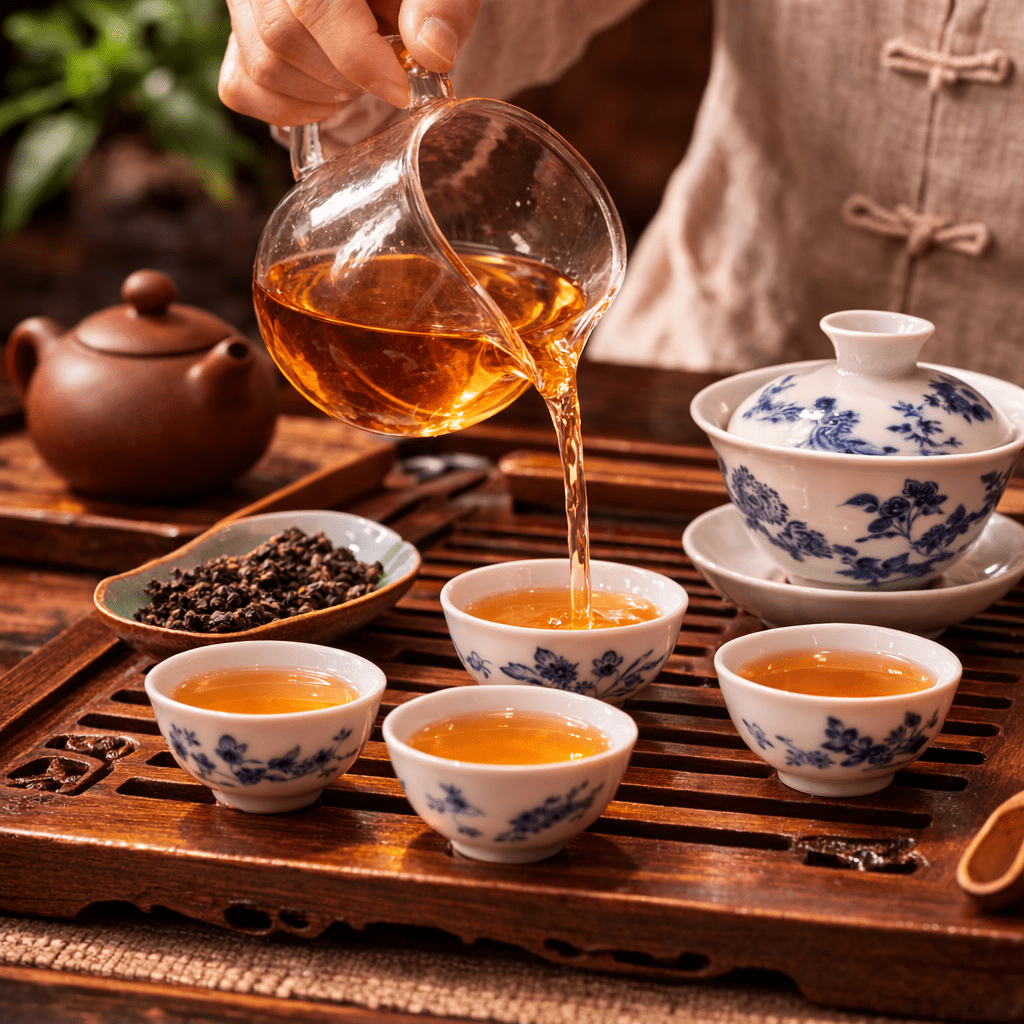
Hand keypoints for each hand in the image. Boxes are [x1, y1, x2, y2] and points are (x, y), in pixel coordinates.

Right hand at [218, 0, 481, 126]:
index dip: (360, 59)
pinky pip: (239, 87)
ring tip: (357, 78)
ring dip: (320, 94)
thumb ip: (441, 5)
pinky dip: (286, 109)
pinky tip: (328, 99)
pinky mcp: (239, 38)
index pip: (312, 5)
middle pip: (282, 39)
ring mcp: (242, 4)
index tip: (400, 89)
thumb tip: (433, 50)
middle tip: (381, 74)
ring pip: (261, 67)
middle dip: (343, 76)